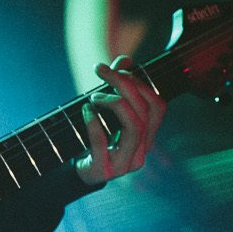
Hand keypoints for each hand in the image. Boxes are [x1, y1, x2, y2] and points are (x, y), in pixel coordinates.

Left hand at [77, 55, 165, 186]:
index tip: (119, 68)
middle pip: (145, 111)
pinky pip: (103, 142)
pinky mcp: (105, 170)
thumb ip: (116, 86)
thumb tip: (125, 59)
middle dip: (124, 85)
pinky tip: (86, 111)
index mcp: (146, 137)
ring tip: (94, 96)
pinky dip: (93, 123)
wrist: (75, 172)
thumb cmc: (93, 139)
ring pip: (134, 126)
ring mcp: (125, 163)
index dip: (140, 83)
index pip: (158, 106)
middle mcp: (141, 151)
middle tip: (101, 71)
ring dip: (114, 103)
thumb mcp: (105, 110)